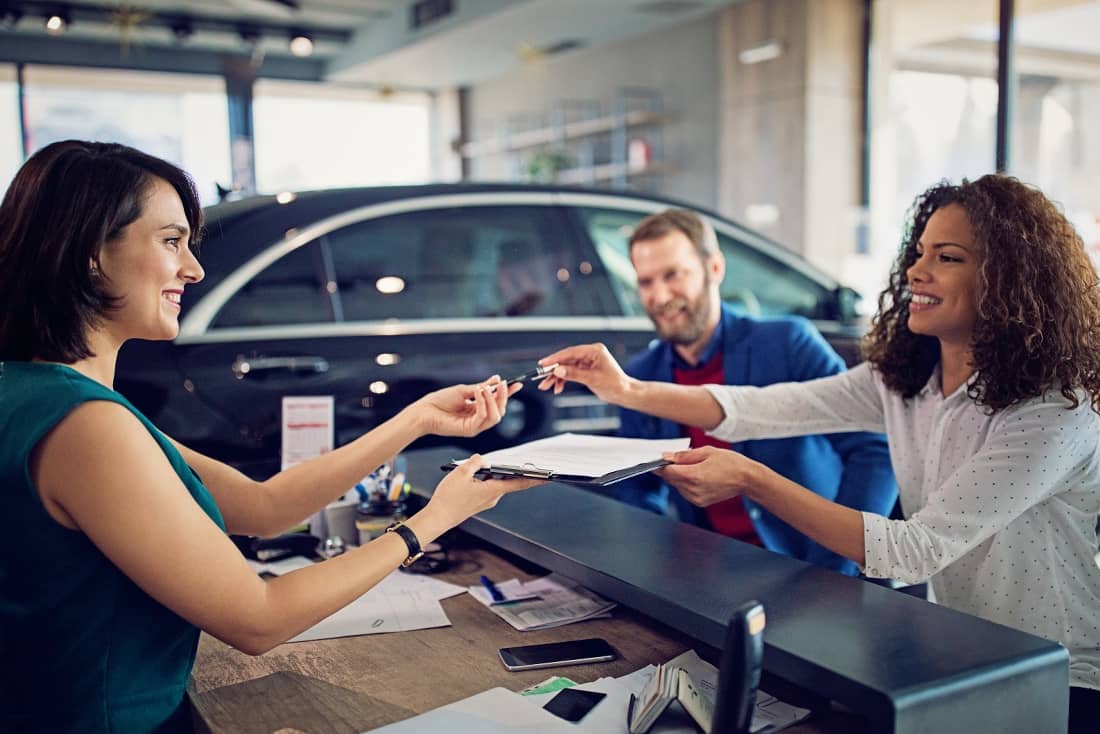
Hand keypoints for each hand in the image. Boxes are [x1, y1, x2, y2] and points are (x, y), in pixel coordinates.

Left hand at [411, 377, 521, 437]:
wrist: (424, 411)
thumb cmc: (439, 401)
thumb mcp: (464, 390)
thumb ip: (481, 387)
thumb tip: (496, 380)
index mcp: (477, 409)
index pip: (497, 403)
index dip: (507, 394)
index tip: (516, 384)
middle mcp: (478, 419)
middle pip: (500, 411)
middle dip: (503, 397)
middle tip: (501, 384)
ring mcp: (475, 426)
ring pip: (495, 417)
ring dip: (493, 401)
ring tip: (485, 389)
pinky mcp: (469, 430)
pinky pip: (483, 418)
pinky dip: (484, 404)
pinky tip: (478, 394)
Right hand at [426, 454, 543, 528]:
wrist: (438, 517)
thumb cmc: (448, 498)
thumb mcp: (461, 473)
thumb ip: (475, 462)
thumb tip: (482, 459)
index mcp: (493, 490)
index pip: (519, 482)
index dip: (535, 478)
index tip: (548, 476)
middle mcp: (493, 497)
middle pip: (507, 480)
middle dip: (509, 470)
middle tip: (517, 461)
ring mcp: (486, 501)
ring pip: (494, 483)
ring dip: (491, 474)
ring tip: (478, 468)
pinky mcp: (479, 503)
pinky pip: (486, 488)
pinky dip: (483, 480)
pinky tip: (471, 476)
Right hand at [535, 343, 631, 403]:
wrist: (624, 393)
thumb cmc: (614, 384)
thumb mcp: (592, 379)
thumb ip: (574, 374)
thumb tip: (558, 371)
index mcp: (594, 350)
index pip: (571, 352)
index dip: (555, 358)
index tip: (543, 364)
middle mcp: (590, 353)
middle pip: (566, 360)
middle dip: (554, 370)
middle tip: (541, 378)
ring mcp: (588, 361)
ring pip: (566, 367)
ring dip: (556, 377)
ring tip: (546, 386)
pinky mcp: (586, 369)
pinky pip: (571, 372)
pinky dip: (564, 380)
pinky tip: (558, 388)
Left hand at [656, 446, 761, 506]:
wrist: (747, 479)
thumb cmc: (730, 463)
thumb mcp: (707, 452)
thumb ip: (684, 455)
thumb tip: (667, 456)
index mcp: (695, 476)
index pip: (668, 472)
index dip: (659, 465)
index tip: (654, 460)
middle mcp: (694, 490)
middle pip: (671, 479)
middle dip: (668, 469)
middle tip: (670, 458)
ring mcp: (697, 498)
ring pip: (677, 485)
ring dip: (678, 476)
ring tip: (690, 466)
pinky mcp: (700, 502)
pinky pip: (685, 491)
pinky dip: (685, 483)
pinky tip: (695, 475)